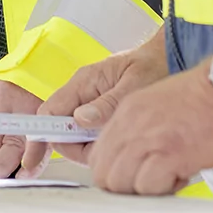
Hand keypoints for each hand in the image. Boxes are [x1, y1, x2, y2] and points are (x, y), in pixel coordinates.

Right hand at [38, 33, 168, 165]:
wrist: (170, 59)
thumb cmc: (154, 64)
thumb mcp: (133, 84)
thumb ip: (107, 103)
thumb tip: (80, 119)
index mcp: (84, 81)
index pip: (50, 110)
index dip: (44, 133)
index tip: (42, 153)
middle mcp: (82, 94)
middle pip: (60, 128)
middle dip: (73, 146)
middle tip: (101, 152)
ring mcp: (90, 105)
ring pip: (76, 136)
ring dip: (90, 148)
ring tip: (117, 145)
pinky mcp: (101, 115)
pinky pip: (91, 137)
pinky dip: (101, 145)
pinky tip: (121, 143)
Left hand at [87, 63, 212, 195]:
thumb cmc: (210, 97)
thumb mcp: (161, 105)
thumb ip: (142, 129)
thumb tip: (136, 160)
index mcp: (128, 112)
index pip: (98, 155)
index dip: (114, 173)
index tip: (132, 177)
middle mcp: (132, 124)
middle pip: (104, 174)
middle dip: (125, 187)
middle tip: (152, 182)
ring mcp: (148, 139)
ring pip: (120, 183)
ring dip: (144, 190)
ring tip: (170, 177)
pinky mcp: (169, 154)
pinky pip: (148, 187)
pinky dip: (164, 189)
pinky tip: (183, 174)